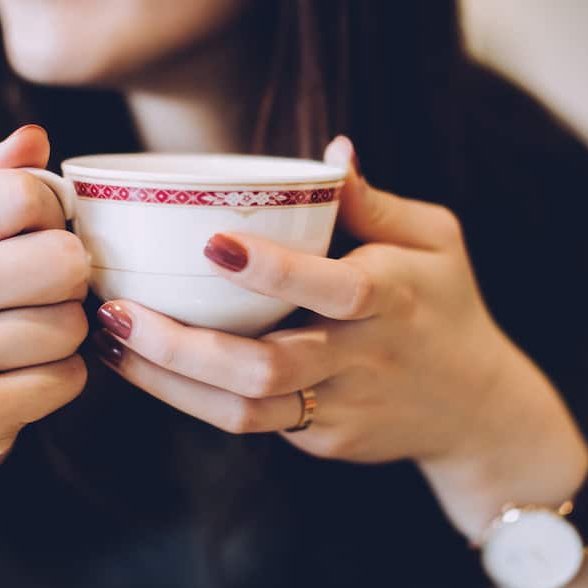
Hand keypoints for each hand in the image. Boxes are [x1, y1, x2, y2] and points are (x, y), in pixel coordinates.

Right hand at [0, 125, 90, 497]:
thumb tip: (33, 135)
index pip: (23, 193)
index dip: (53, 213)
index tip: (36, 236)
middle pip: (60, 259)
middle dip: (70, 278)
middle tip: (42, 294)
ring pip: (71, 323)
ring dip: (68, 332)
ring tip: (26, 340)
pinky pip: (68, 378)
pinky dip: (62, 379)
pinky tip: (23, 380)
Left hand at [91, 135, 587, 537]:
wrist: (476, 409)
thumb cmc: (444, 302)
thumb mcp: (434, 239)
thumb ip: (375, 201)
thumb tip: (332, 149)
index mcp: (391, 298)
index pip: (329, 287)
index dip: (271, 268)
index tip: (210, 239)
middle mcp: (361, 359)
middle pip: (265, 366)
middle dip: (180, 345)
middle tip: (115, 310)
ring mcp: (338, 407)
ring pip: (243, 409)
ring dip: (167, 380)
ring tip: (111, 342)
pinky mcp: (320, 439)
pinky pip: (248, 421)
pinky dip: (191, 396)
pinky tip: (146, 364)